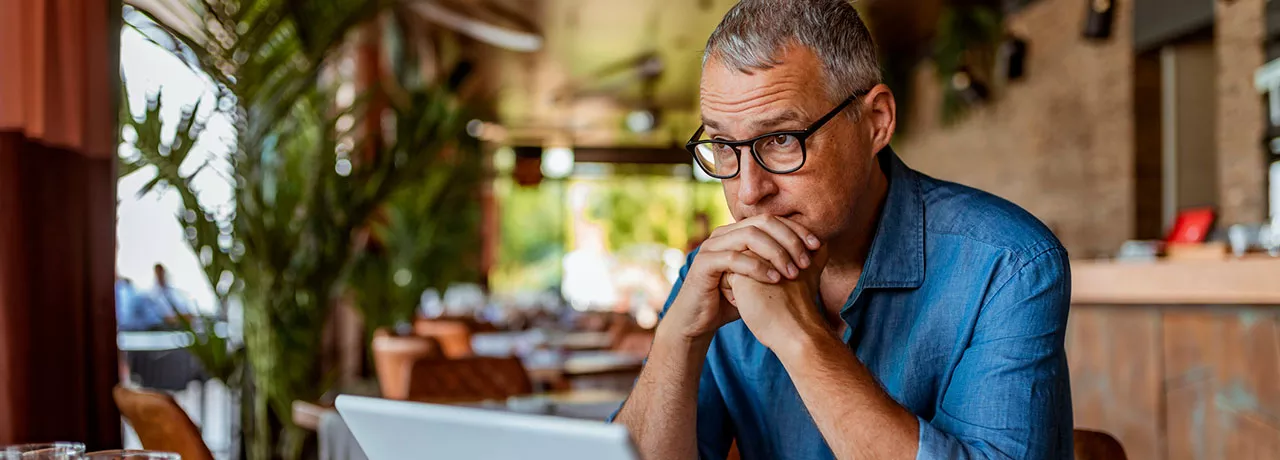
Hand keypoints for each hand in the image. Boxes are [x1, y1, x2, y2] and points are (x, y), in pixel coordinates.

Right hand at [660, 215, 821, 341]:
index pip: (772, 220)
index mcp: (737, 232)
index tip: (817, 245)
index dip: (796, 229)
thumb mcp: (761, 279)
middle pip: (763, 222)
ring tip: (793, 272)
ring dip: (776, 252)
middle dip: (789, 239)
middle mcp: (724, 233)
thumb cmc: (732, 300)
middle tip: (806, 260)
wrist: (699, 320)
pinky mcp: (704, 263)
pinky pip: (734, 258)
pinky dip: (757, 267)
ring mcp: (712, 246)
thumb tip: (817, 254)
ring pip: (750, 236)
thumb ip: (781, 264)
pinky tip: (774, 280)